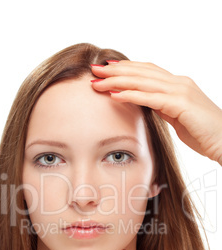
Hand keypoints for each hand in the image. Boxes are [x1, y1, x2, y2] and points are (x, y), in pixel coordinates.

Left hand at [91, 61, 221, 164]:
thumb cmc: (202, 133)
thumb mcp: (177, 116)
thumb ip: (163, 107)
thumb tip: (148, 104)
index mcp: (177, 85)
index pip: (147, 71)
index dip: (126, 68)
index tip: (106, 69)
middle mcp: (179, 83)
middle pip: (142, 72)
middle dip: (116, 70)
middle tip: (94, 70)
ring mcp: (181, 91)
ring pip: (143, 82)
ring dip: (117, 81)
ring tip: (97, 82)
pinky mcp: (181, 104)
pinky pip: (151, 98)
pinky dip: (131, 95)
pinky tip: (114, 95)